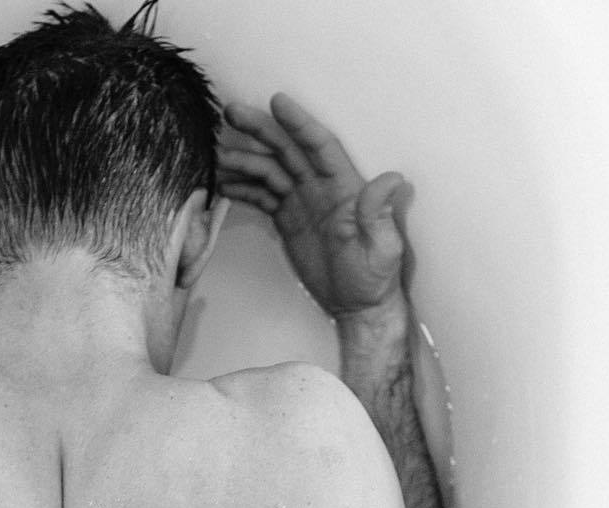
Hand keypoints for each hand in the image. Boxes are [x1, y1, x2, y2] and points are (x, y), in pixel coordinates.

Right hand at [217, 94, 411, 316]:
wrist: (357, 305)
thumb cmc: (373, 278)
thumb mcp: (382, 248)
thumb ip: (379, 215)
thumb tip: (392, 180)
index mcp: (344, 188)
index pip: (320, 147)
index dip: (299, 124)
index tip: (278, 102)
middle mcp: (321, 188)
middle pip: (288, 150)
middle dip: (261, 130)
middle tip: (231, 113)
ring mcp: (303, 202)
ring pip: (270, 171)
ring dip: (244, 161)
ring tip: (216, 156)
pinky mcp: (288, 219)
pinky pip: (263, 196)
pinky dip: (244, 188)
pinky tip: (223, 184)